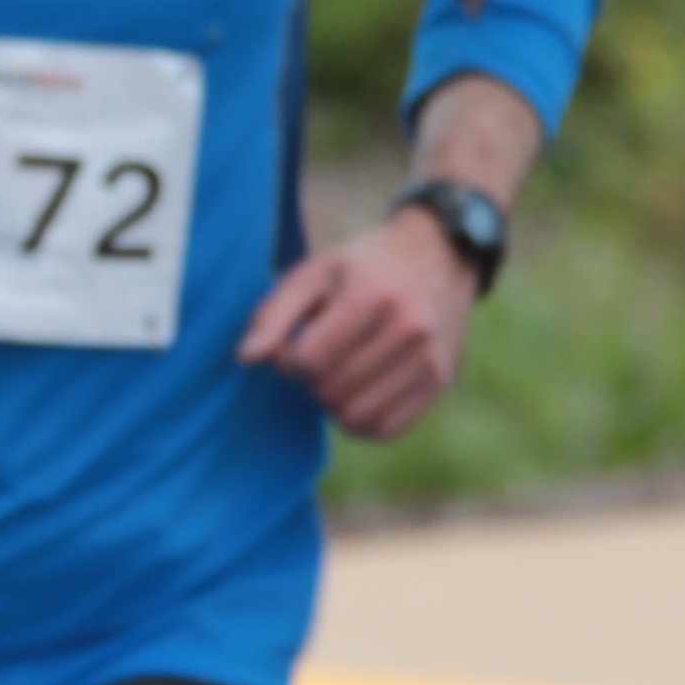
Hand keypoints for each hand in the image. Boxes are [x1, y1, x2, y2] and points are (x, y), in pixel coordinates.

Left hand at [237, 210, 473, 439]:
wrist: (436, 255)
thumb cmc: (361, 266)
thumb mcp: (314, 272)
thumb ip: (273, 314)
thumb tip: (245, 358)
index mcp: (372, 295)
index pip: (309, 361)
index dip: (288, 361)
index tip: (293, 345)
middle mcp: (408, 327)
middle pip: (330, 391)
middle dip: (310, 382)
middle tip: (315, 360)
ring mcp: (429, 357)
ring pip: (355, 416)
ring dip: (332, 404)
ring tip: (335, 375)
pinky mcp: (439, 380)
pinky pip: (385, 428)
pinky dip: (360, 421)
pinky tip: (355, 393)